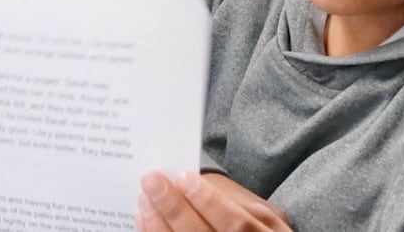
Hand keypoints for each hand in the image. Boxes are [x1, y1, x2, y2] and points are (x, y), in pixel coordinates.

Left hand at [136, 171, 290, 231]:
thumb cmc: (251, 227)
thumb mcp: (260, 215)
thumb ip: (234, 202)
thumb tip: (191, 180)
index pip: (237, 224)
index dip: (210, 203)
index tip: (184, 176)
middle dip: (176, 209)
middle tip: (152, 181)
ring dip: (158, 224)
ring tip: (143, 198)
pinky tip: (143, 219)